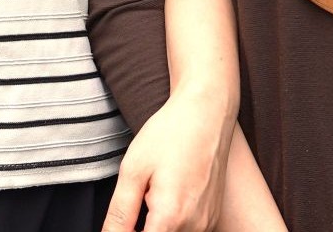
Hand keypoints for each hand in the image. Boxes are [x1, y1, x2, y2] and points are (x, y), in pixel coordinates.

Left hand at [103, 84, 234, 231]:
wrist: (207, 113)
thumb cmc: (171, 134)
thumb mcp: (133, 170)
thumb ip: (120, 213)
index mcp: (171, 217)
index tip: (123, 218)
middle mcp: (194, 227)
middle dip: (140, 228)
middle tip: (138, 197)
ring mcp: (206, 223)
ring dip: (156, 226)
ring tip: (153, 192)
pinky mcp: (212, 217)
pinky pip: (187, 230)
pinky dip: (172, 222)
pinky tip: (168, 194)